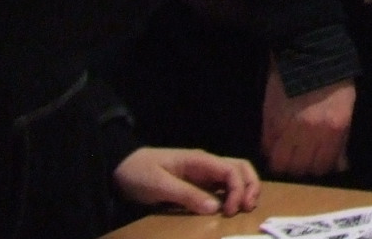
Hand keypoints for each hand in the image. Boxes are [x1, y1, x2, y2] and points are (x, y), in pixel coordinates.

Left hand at [113, 146, 260, 216]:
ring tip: (243, 208)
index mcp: (200, 160)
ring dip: (244, 189)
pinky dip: (233, 193)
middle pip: (240, 167)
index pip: (231, 170)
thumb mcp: (159, 185)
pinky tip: (230, 206)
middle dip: (250, 186)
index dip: (238, 190)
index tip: (229, 211)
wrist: (121, 166)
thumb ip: (186, 195)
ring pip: (235, 174)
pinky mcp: (197, 181)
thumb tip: (215, 208)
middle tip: (247, 208)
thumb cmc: (139, 173)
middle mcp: (206, 163)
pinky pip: (223, 184)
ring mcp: (203, 172)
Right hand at [260, 61, 353, 176]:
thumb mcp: (346, 107)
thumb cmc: (334, 79)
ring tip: (286, 155)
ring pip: (280, 163)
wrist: (310, 52)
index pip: (322, 166)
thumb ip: (342, 139)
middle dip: (300, 169)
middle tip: (300, 160)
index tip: (316, 164)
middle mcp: (311, 132)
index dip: (318, 169)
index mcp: (334, 128)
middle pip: (300, 169)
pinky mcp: (270, 120)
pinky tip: (275, 145)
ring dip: (283, 162)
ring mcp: (289, 127)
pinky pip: (266, 146)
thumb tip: (341, 166)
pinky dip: (270, 150)